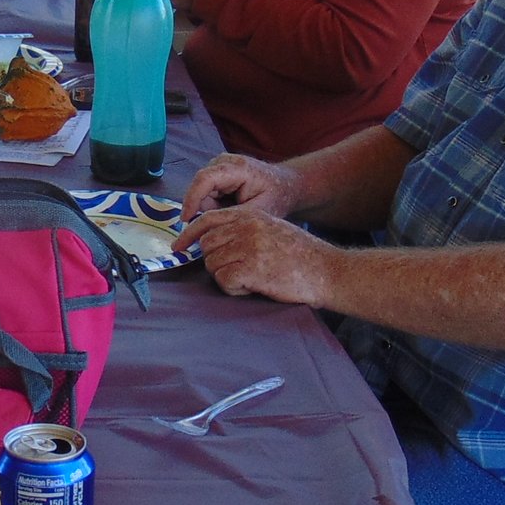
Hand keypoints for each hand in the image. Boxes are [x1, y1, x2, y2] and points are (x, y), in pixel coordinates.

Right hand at [180, 152, 298, 223]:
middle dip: (207, 207)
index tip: (185, 220)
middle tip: (226, 219)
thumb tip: (206, 226)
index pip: (205, 179)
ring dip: (212, 206)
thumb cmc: (276, 196)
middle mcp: (224, 161)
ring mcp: (219, 164)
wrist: (285, 185)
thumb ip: (231, 217)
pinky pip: (205, 190)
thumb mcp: (258, 212)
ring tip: (234, 210)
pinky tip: (231, 204)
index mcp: (238, 168)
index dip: (192, 199)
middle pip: (200, 187)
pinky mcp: (216, 170)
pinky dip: (214, 202)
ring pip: (201, 190)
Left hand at [184, 207, 340, 305]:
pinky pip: (224, 282)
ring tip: (252, 278)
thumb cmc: (301, 255)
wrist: (327, 271)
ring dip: (227, 277)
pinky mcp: (250, 268)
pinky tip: (254, 286)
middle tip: (237, 271)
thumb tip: (212, 241)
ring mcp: (247, 247)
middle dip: (216, 261)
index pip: (207, 219)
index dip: (188, 234)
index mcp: (250, 215)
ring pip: (213, 266)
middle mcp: (246, 227)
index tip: (178, 246)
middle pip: (207, 246)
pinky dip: (235, 289)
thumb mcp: (271, 228)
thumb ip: (243, 228)